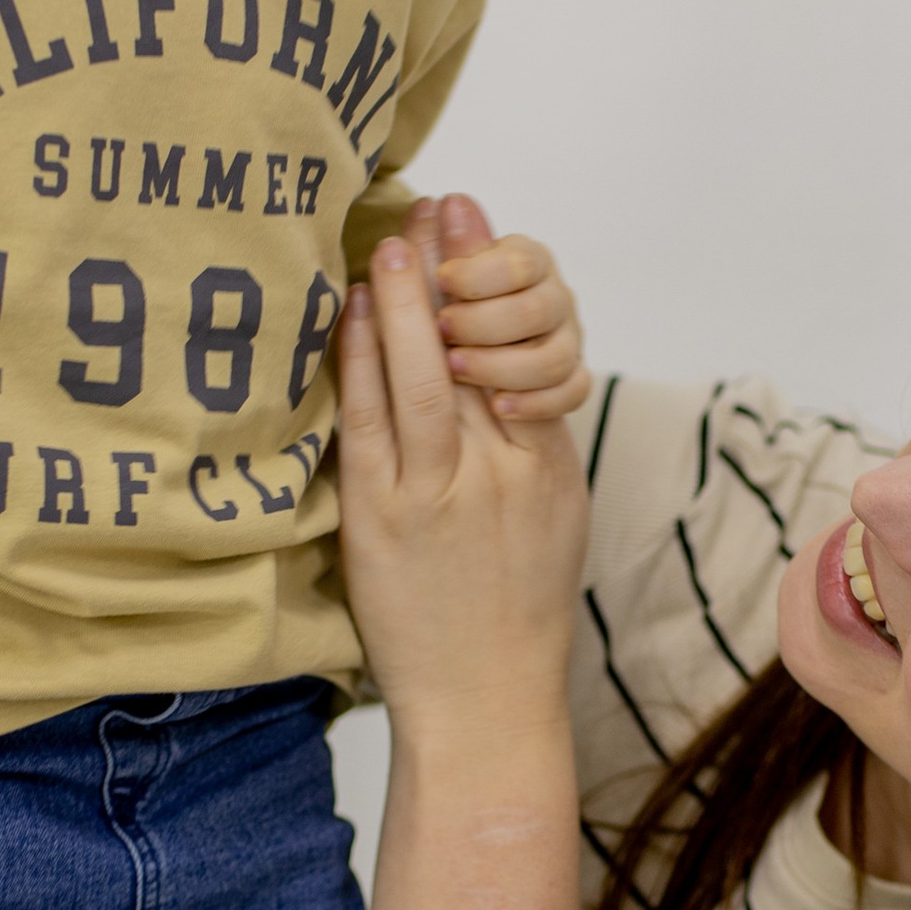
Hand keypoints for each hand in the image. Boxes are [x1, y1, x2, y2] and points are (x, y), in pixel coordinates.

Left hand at [338, 221, 587, 741]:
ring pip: (427, 376)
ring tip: (393, 243)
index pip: (530, 349)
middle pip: (479, 348)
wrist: (486, 701)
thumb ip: (532, 437)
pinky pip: (372, 423)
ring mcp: (439, 493)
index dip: (499, 282)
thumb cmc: (513, 611)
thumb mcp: (552, 516)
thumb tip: (507, 369)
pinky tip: (358, 313)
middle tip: (434, 208)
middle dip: (456, 270)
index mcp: (548, 463)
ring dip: (409, 300)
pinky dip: (367, 361)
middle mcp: (500, 469)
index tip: (473, 228)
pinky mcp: (383, 520)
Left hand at [424, 194, 590, 422]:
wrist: (462, 392)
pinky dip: (535, 402)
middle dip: (484, 321)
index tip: (444, 280)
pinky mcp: (571, 385)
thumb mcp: (441, 285)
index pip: (522, 260)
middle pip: (538, 309)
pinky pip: (572, 392)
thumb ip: (444, 248)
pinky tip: (498, 405)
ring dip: (501, 364)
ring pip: (556, 355)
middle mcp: (552, 299)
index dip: (481, 272)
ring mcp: (566, 343)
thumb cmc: (447, 320)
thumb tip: (446, 202)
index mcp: (524, 263)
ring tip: (456, 368)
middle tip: (443, 329)